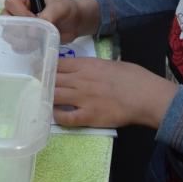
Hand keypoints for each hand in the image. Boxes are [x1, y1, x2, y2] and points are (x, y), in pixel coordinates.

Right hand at [2, 0, 99, 42]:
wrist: (75, 23)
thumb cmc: (67, 9)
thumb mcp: (59, 9)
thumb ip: (46, 17)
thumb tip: (31, 32)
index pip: (11, 3)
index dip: (20, 13)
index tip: (34, 19)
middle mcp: (18, 10)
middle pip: (6, 20)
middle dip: (18, 29)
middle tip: (33, 34)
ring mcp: (21, 25)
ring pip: (8, 34)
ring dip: (21, 40)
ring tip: (37, 41)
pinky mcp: (25, 37)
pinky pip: (16, 44)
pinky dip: (25, 47)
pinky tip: (37, 46)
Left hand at [53, 58, 177, 128]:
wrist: (146, 95)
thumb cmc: (133, 77)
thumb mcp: (109, 63)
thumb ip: (92, 67)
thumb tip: (83, 71)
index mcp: (86, 65)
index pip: (57, 63)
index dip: (46, 67)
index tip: (41, 70)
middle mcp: (80, 80)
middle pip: (52, 79)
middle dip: (42, 82)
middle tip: (36, 86)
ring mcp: (82, 98)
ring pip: (54, 96)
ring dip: (46, 97)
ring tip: (42, 100)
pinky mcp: (88, 116)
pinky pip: (65, 117)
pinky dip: (57, 116)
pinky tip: (55, 115)